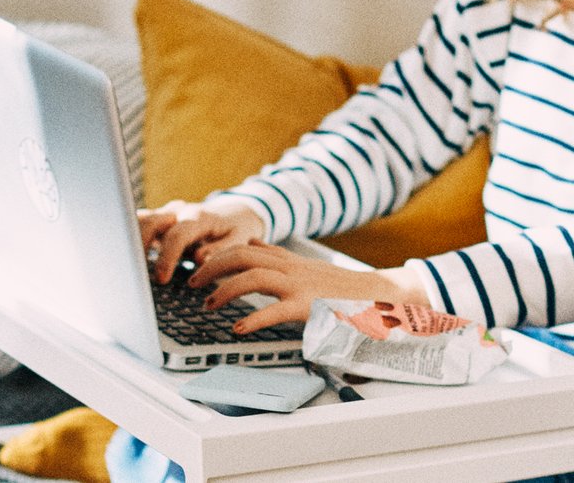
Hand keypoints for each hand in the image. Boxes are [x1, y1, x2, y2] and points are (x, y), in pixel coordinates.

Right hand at [137, 199, 265, 283]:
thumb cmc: (236, 230)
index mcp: (199, 218)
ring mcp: (165, 214)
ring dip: (131, 241)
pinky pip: (138, 224)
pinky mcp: (157, 221)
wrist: (234, 214)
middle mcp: (178, 212)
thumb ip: (220, 250)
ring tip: (129, 268)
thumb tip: (200, 259)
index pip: (177, 235)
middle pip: (151, 221)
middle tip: (138, 274)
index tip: (161, 279)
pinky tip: (128, 260)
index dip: (167, 258)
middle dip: (141, 246)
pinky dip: (130, 239)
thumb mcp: (238, 241)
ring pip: (139, 219)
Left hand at [190, 240, 430, 333]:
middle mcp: (290, 267)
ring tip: (208, 304)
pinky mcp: (310, 306)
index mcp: (287, 258)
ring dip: (225, 289)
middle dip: (211, 267)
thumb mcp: (305, 265)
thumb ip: (277, 256)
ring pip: (253, 276)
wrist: (381, 294)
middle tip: (191, 282)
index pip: (244, 246)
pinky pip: (276, 309)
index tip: (196, 265)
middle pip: (241, 255)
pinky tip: (239, 328)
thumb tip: (252, 245)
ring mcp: (299, 285)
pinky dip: (254, 318)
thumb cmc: (341, 287)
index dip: (216, 254)